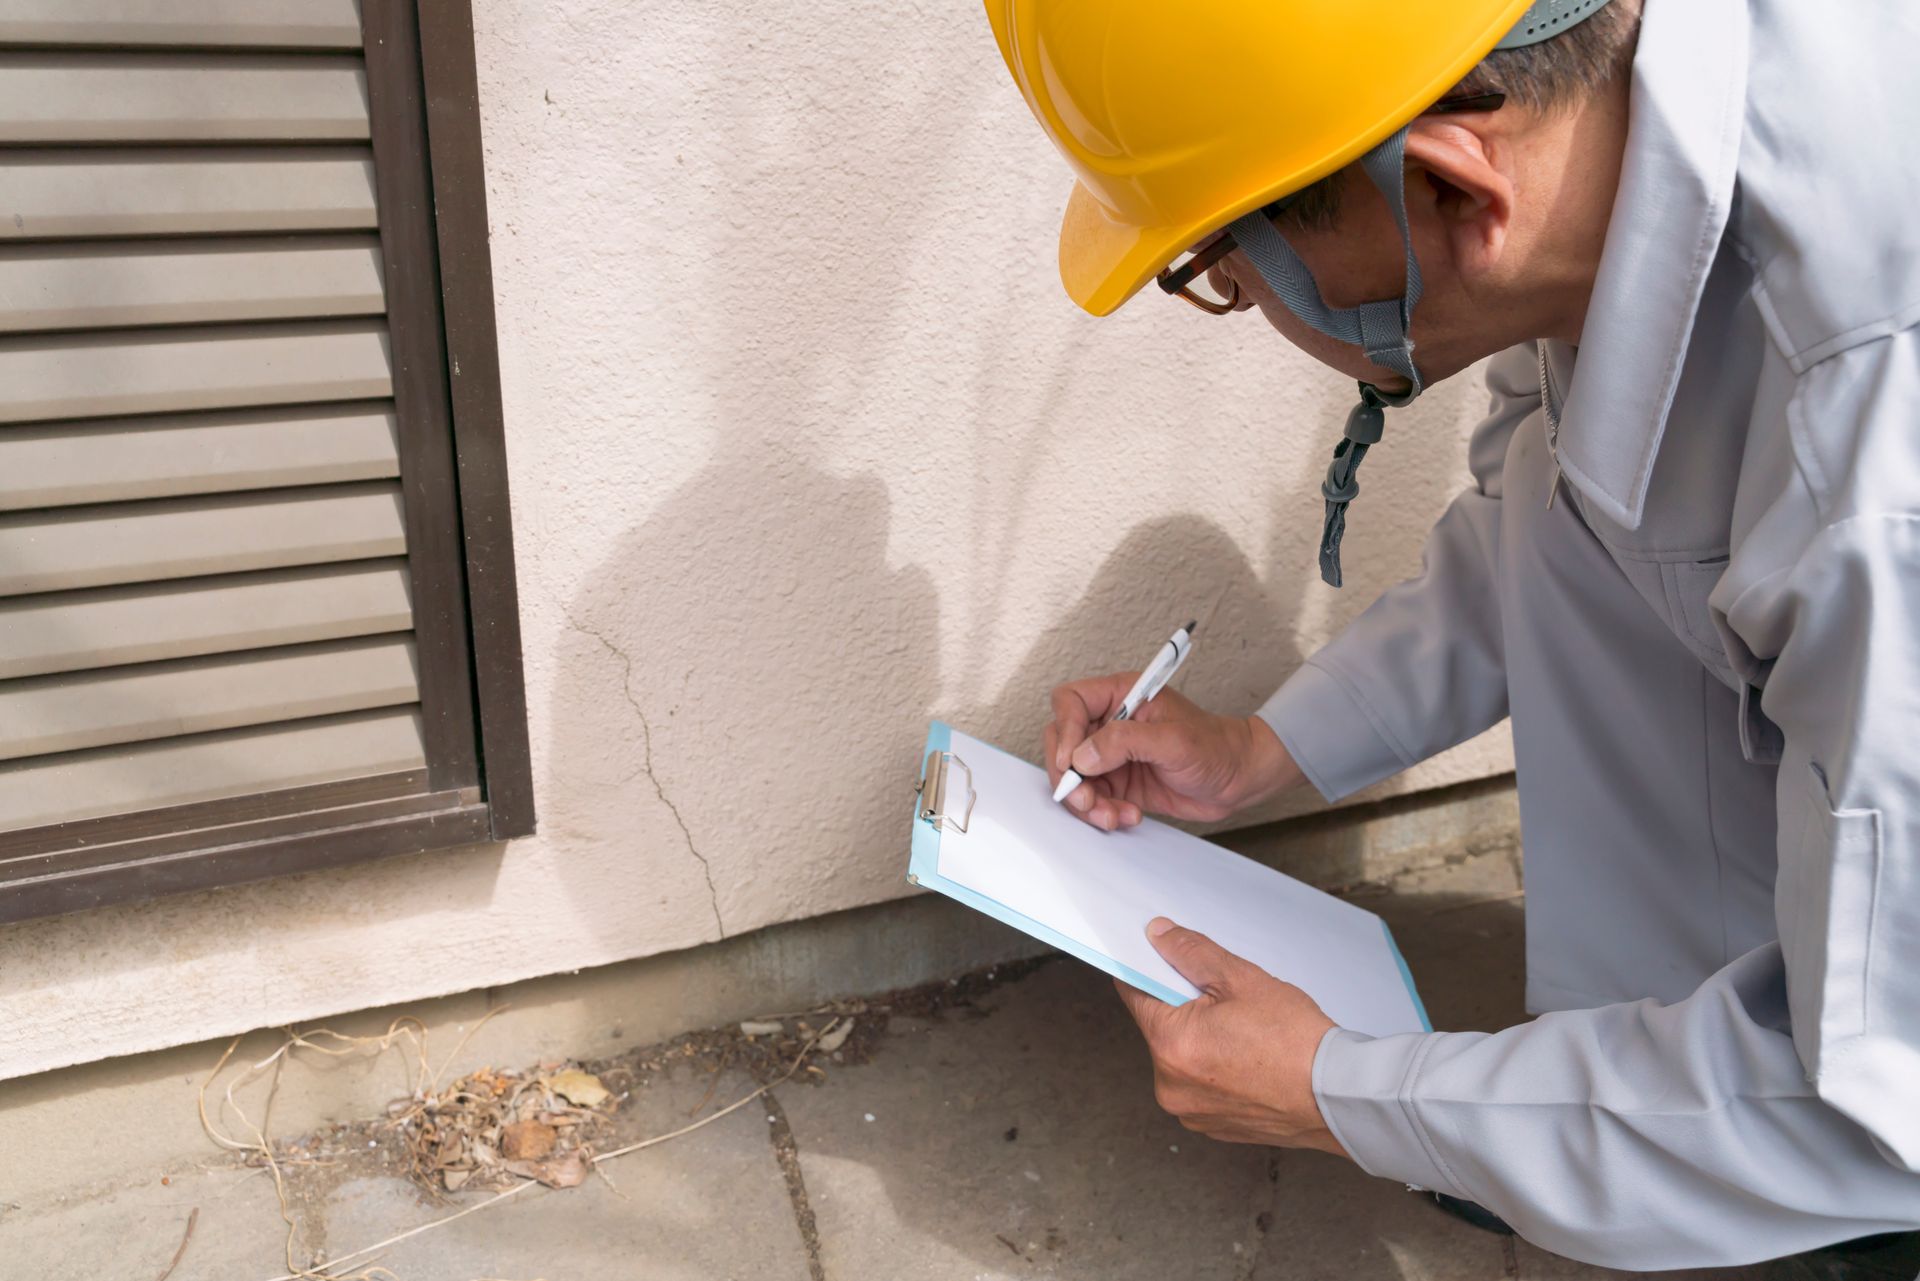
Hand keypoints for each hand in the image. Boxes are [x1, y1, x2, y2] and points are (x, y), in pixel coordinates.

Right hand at [1044, 672, 1302, 830]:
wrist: (1238, 779)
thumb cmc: (1216, 747)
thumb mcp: (1173, 740)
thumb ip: (1125, 742)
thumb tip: (1081, 757)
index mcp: (1120, 696)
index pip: (1070, 702)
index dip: (1065, 730)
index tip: (1072, 762)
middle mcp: (1110, 723)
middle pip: (1062, 743)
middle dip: (1069, 776)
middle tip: (1086, 799)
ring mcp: (1111, 755)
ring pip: (1073, 777)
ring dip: (1086, 802)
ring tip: (1112, 816)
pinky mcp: (1118, 782)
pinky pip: (1092, 799)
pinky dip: (1101, 812)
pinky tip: (1126, 816)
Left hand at [1114, 918, 1346, 1155]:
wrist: (1340, 1097)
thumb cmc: (1297, 1041)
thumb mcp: (1242, 980)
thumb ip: (1192, 953)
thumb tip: (1159, 935)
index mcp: (1170, 1045)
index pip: (1134, 994)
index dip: (1148, 971)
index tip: (1162, 960)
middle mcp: (1170, 1086)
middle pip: (1160, 1028)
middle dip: (1184, 1008)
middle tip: (1226, 1000)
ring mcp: (1191, 1113)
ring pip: (1181, 1059)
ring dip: (1201, 1041)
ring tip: (1244, 1033)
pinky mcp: (1213, 1127)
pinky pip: (1201, 1087)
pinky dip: (1216, 1071)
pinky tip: (1249, 1060)